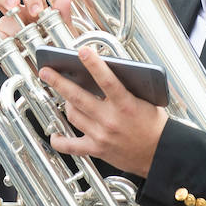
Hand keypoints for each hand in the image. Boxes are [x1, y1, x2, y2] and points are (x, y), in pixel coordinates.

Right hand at [0, 0, 73, 43]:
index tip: (37, 10)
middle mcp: (18, 14)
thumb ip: (63, 17)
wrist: (50, 70)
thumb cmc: (56, 48)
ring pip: (1, 20)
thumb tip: (64, 0)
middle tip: (13, 6)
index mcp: (34, 8)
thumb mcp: (65, 33)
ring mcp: (7, 28)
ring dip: (10, 28)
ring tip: (21, 38)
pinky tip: (11, 47)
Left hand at [39, 44, 166, 177]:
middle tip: (46, 71)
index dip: (94, 64)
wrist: (159, 154)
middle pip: (78, 98)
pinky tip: (54, 135)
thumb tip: (103, 72)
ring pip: (73, 116)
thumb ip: (126, 88)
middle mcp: (111, 120)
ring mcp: (101, 136)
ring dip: (65, 104)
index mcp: (126, 105)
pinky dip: (60, 141)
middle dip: (59, 82)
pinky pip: (71, 146)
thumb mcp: (146, 100)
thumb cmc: (153, 125)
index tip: (82, 51)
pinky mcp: (97, 149)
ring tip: (62, 95)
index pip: (107, 80)